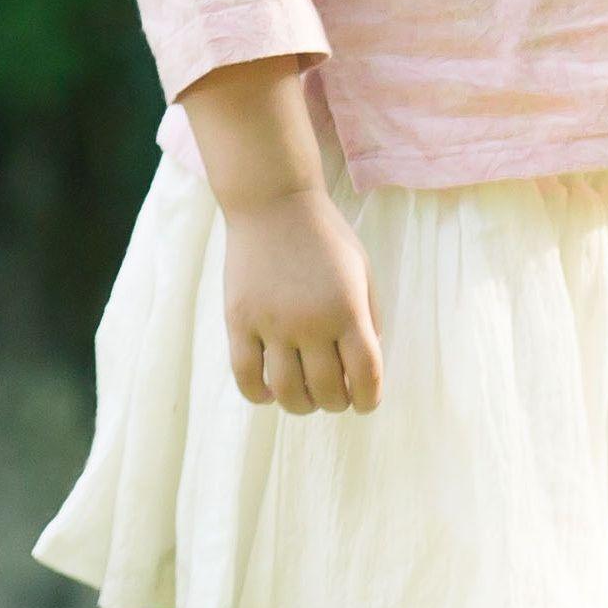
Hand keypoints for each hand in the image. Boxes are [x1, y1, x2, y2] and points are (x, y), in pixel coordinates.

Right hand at [218, 188, 383, 413]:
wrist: (274, 202)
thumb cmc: (325, 237)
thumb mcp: (362, 270)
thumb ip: (369, 318)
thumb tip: (366, 368)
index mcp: (348, 308)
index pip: (366, 376)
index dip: (369, 399)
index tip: (365, 401)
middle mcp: (311, 321)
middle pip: (327, 391)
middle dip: (336, 402)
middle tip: (334, 393)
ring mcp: (271, 324)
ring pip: (287, 393)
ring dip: (301, 405)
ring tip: (305, 395)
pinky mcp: (238, 322)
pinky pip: (247, 378)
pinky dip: (261, 395)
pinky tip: (271, 389)